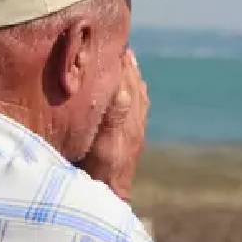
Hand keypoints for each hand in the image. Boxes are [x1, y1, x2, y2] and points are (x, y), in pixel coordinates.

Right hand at [77, 50, 148, 200]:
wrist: (111, 200)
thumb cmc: (103, 174)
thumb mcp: (105, 146)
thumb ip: (115, 118)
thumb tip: (124, 89)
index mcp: (128, 119)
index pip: (127, 82)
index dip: (121, 62)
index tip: (114, 41)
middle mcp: (135, 122)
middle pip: (134, 84)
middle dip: (127, 64)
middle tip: (120, 42)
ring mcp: (134, 130)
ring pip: (136, 94)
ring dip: (132, 75)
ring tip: (127, 58)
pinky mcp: (132, 139)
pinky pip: (137, 107)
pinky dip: (134, 91)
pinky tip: (131, 89)